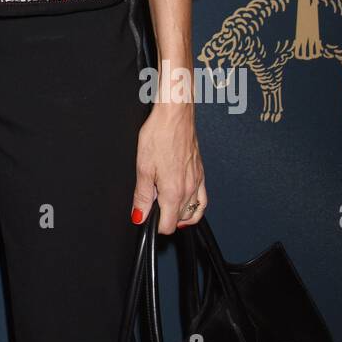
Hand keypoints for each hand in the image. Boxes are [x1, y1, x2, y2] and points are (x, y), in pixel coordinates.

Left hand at [132, 72, 206, 235]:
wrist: (175, 115)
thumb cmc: (159, 135)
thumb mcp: (143, 167)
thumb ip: (142, 196)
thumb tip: (139, 216)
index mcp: (174, 191)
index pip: (169, 225)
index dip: (155, 226)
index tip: (146, 218)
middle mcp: (189, 189)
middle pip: (181, 220)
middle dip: (166, 219)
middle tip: (151, 207)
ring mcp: (198, 181)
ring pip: (193, 211)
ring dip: (181, 215)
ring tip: (167, 208)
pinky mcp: (201, 173)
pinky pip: (202, 199)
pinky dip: (195, 206)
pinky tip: (185, 200)